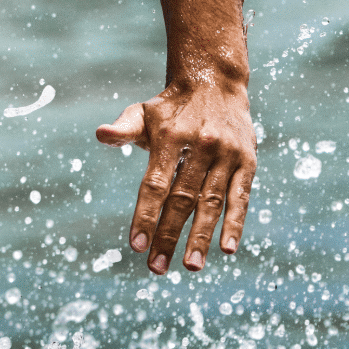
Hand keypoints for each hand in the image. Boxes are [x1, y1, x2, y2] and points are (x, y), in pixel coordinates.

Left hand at [97, 82, 255, 273]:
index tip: (137, 245)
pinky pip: (241, 197)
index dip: (146, 215)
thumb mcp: (144, 113)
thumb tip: (101, 135)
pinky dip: (235, 223)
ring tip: (191, 266)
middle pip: (182, 199)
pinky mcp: (247, 161)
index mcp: (169, 137)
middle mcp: (199, 146)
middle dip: (168, 235)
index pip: (155, 184)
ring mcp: (225, 154)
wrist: (214, 82)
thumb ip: (124, 129)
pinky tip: (226, 248)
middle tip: (156, 267)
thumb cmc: (171, 108)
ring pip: (212, 203)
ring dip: (201, 237)